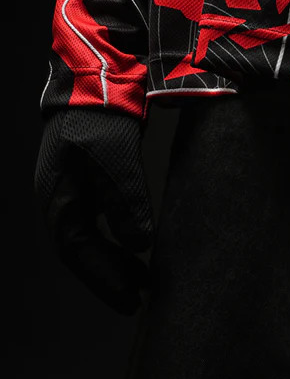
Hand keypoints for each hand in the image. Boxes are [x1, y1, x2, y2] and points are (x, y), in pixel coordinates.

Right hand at [34, 107, 154, 314]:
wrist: (100, 76)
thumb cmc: (101, 114)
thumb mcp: (116, 158)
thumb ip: (127, 201)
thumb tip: (137, 244)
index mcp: (58, 197)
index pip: (77, 252)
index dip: (103, 280)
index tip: (129, 302)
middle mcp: (61, 196)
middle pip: (82, 251)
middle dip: (108, 276)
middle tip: (137, 300)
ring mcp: (74, 187)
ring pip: (92, 236)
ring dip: (115, 259)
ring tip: (142, 281)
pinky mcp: (91, 177)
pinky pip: (101, 219)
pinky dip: (119, 235)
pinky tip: (137, 244)